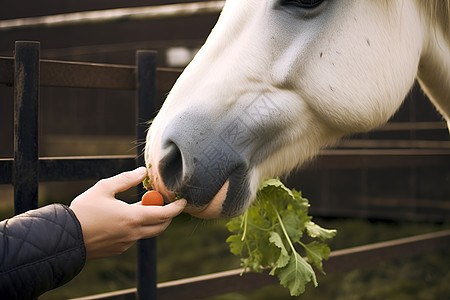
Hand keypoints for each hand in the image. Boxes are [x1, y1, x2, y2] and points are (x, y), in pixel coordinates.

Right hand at [69, 167, 186, 258]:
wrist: (65, 238)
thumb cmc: (84, 210)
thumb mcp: (104, 188)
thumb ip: (126, 179)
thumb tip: (143, 172)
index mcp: (133, 217)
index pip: (164, 214)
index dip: (177, 207)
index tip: (184, 201)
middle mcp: (133, 233)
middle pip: (161, 226)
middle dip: (167, 215)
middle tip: (165, 203)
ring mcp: (127, 244)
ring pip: (147, 232)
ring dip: (150, 220)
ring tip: (138, 207)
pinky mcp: (119, 249)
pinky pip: (134, 238)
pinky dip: (136, 228)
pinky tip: (121, 220)